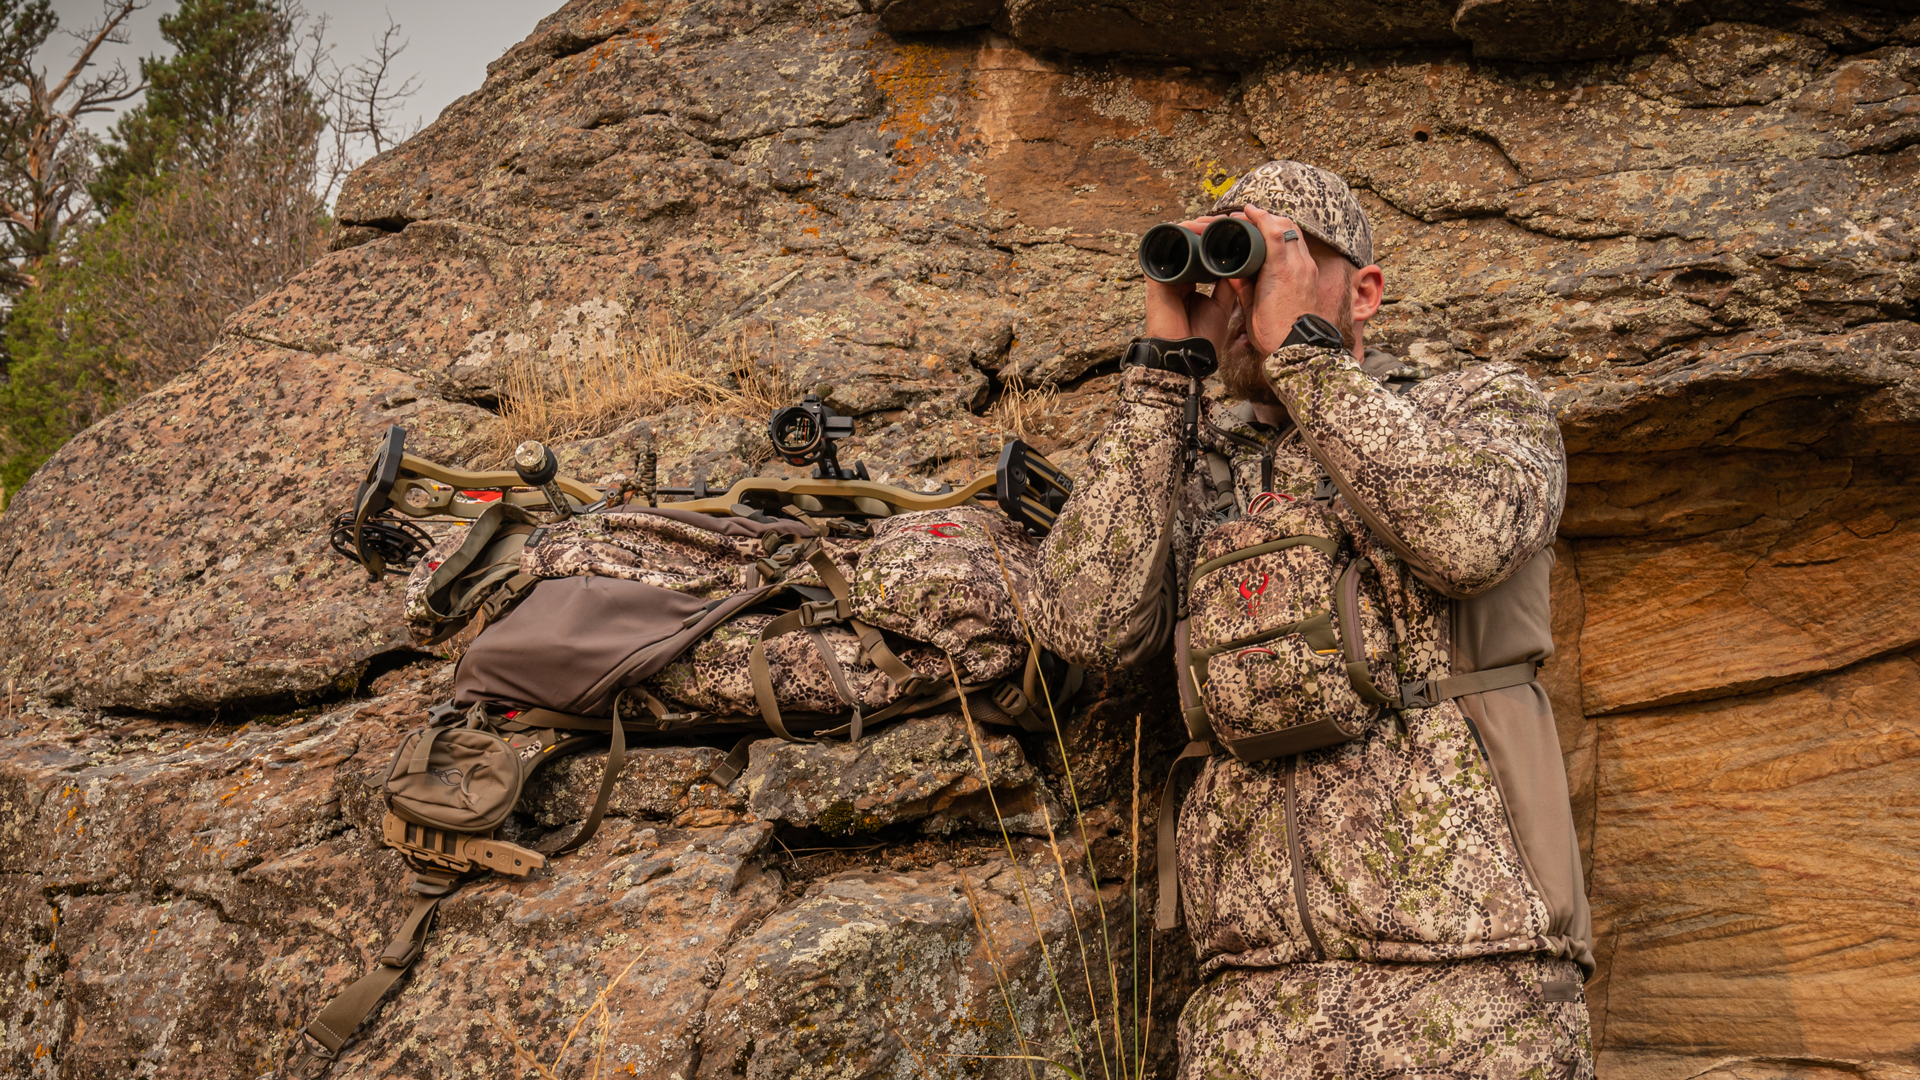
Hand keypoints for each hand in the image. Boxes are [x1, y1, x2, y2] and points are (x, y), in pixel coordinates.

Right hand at [1142, 216, 1236, 356]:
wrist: (1186, 354)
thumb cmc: (1202, 336)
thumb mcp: (1222, 305)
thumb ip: (1228, 285)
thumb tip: (1238, 264)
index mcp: (1190, 283)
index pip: (1201, 254)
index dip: (1214, 240)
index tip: (1231, 230)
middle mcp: (1177, 276)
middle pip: (1188, 244)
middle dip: (1205, 229)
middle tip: (1223, 220)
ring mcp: (1166, 276)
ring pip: (1176, 243)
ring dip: (1191, 228)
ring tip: (1209, 220)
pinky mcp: (1156, 279)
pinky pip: (1162, 250)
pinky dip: (1175, 236)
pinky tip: (1190, 226)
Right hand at [1220, 206, 1321, 355]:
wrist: (1298, 348)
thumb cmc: (1272, 331)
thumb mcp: (1250, 306)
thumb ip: (1242, 283)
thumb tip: (1234, 269)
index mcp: (1281, 270)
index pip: (1273, 229)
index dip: (1258, 216)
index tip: (1246, 211)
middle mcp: (1299, 265)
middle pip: (1288, 225)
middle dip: (1269, 216)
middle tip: (1252, 217)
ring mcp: (1308, 269)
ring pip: (1297, 234)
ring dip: (1280, 226)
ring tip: (1263, 228)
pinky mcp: (1312, 276)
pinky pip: (1301, 248)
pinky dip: (1288, 240)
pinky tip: (1276, 246)